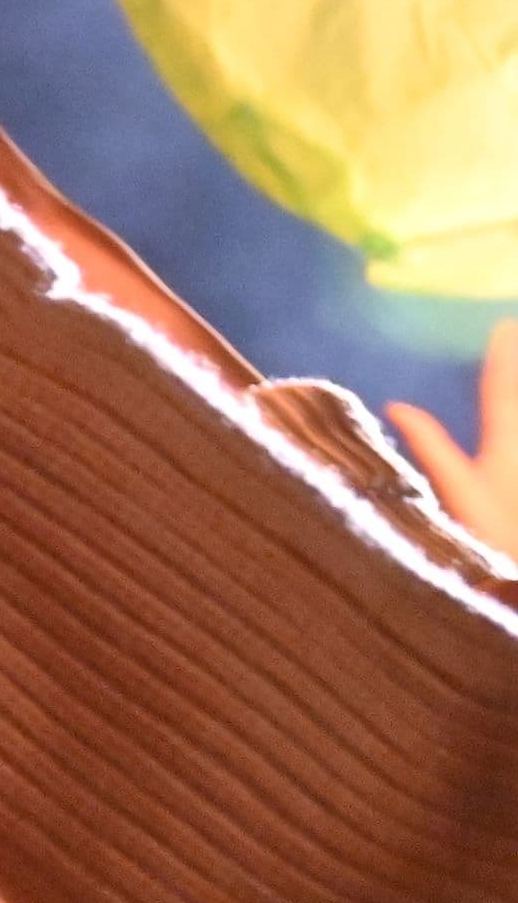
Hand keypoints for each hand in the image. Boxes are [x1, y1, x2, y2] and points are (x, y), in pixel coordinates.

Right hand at [390, 321, 517, 564]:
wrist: (515, 578)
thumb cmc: (486, 538)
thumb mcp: (452, 492)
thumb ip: (427, 444)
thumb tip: (396, 406)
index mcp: (504, 445)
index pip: (500, 390)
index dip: (501, 356)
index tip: (504, 323)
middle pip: (514, 401)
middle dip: (511, 370)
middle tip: (512, 332)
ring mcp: (514, 459)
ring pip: (513, 416)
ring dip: (511, 390)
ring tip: (510, 371)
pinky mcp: (504, 474)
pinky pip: (510, 432)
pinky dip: (507, 416)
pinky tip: (506, 428)